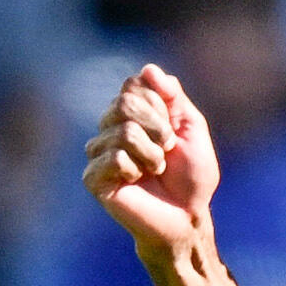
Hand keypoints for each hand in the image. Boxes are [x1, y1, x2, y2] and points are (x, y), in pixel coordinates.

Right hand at [85, 64, 221, 250]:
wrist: (187, 216)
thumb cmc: (191, 175)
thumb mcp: (191, 127)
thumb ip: (172, 96)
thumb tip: (148, 69)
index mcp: (131, 113)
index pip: (133, 85)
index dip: (160, 106)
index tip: (172, 130)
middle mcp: (110, 128)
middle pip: (123, 103)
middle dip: (157, 128)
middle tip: (166, 151)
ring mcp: (99, 152)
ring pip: (123, 132)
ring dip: (152, 154)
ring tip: (155, 170)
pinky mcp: (93, 178)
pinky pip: (114, 158)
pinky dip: (136, 170)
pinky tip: (137, 183)